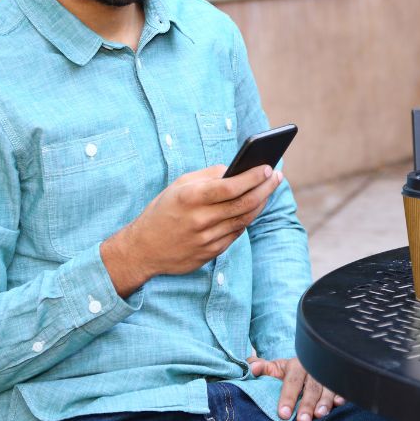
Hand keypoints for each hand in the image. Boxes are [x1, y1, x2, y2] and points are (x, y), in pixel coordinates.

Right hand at [102, 163, 283, 295]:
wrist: (143, 249)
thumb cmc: (163, 210)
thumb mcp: (179, 186)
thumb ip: (208, 176)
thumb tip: (236, 169)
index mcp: (191, 197)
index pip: (231, 186)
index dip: (253, 177)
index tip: (268, 167)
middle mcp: (200, 219)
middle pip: (244, 203)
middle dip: (265, 188)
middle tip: (276, 176)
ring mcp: (206, 239)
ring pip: (244, 219)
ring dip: (260, 203)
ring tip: (268, 190)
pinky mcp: (210, 253)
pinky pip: (236, 234)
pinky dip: (246, 219)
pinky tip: (253, 208)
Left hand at [248, 356, 344, 420]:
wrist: (311, 362)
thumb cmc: (290, 371)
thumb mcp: (276, 367)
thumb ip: (263, 368)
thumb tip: (251, 367)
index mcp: (297, 365)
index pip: (291, 381)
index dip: (287, 397)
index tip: (282, 413)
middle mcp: (313, 369)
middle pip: (310, 387)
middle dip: (307, 404)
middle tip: (302, 420)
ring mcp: (327, 375)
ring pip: (327, 388)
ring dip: (324, 402)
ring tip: (320, 414)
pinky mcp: (337, 382)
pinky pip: (340, 388)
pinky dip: (341, 395)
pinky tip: (339, 403)